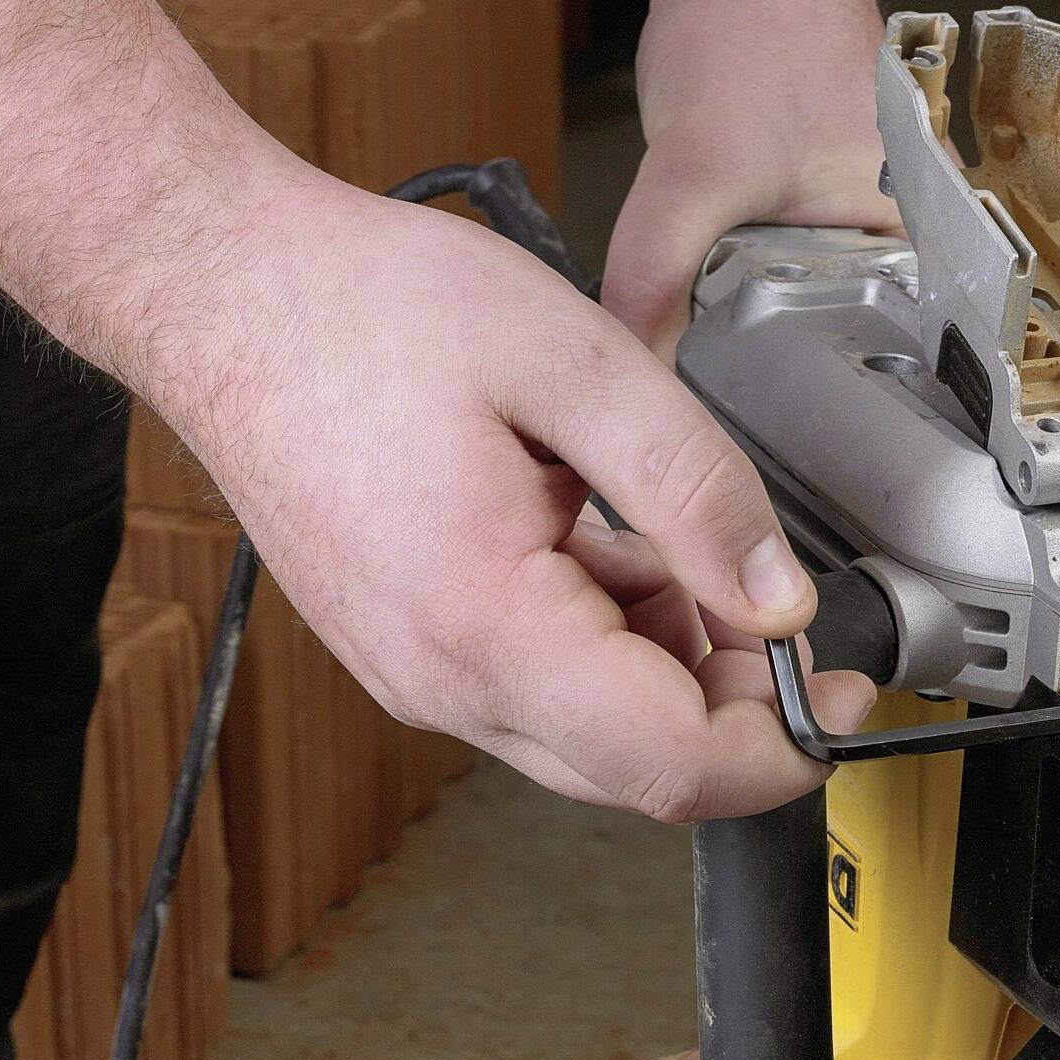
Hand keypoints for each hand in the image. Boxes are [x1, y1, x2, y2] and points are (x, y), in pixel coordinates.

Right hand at [0, 0, 872, 821]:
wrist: (222, 292)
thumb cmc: (362, 310)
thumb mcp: (578, 365)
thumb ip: (698, 491)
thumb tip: (782, 598)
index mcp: (487, 624)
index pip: (673, 765)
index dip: (781, 746)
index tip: (838, 690)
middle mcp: (445, 679)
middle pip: (641, 767)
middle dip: (739, 706)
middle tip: (787, 613)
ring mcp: (420, 674)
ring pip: (597, 733)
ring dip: (677, 667)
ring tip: (687, 548)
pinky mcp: (414, 651)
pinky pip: (545, 690)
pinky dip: (614, 643)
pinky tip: (619, 550)